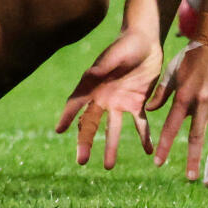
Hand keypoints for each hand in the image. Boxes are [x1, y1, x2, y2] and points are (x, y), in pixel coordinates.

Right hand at [55, 27, 161, 169]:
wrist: (146, 41)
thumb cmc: (126, 44)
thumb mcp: (115, 54)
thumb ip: (104, 66)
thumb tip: (91, 74)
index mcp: (92, 84)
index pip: (76, 103)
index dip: (67, 116)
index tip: (58, 130)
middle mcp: (102, 97)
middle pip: (91, 123)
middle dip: (85, 142)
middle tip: (81, 161)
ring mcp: (119, 102)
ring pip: (113, 128)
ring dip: (111, 146)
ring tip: (108, 166)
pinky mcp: (137, 103)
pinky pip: (140, 124)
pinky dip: (144, 137)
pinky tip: (149, 151)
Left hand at [156, 40, 207, 178]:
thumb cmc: (194, 53)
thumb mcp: (173, 70)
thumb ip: (162, 92)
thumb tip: (150, 110)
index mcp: (183, 96)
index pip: (170, 125)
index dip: (165, 145)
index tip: (159, 163)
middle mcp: (201, 101)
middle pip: (196, 134)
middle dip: (193, 158)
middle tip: (191, 178)